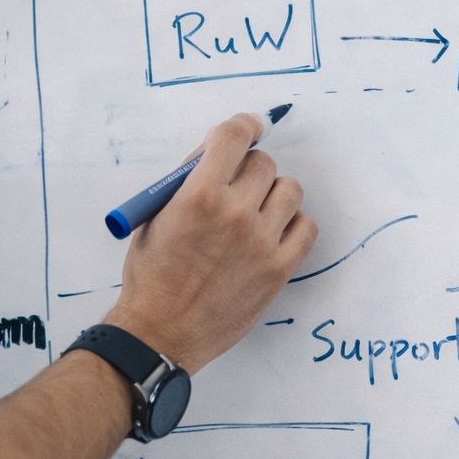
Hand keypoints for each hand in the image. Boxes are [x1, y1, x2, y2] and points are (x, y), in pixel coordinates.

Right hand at [101, 113, 316, 371]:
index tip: (248, 128)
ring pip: (290, 190)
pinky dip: (293, 224)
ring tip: (254, 212)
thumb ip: (187, 181)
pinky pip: (307, 227)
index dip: (242, 126)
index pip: (234, 137)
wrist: (160, 332)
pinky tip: (272, 233)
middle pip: (264, 163)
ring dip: (273, 194)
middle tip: (236, 186)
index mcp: (199, 195)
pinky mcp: (279, 269)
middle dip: (248, 169)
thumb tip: (217, 153)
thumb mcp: (155, 217)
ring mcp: (262, 242)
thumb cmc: (152, 275)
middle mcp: (235, 214)